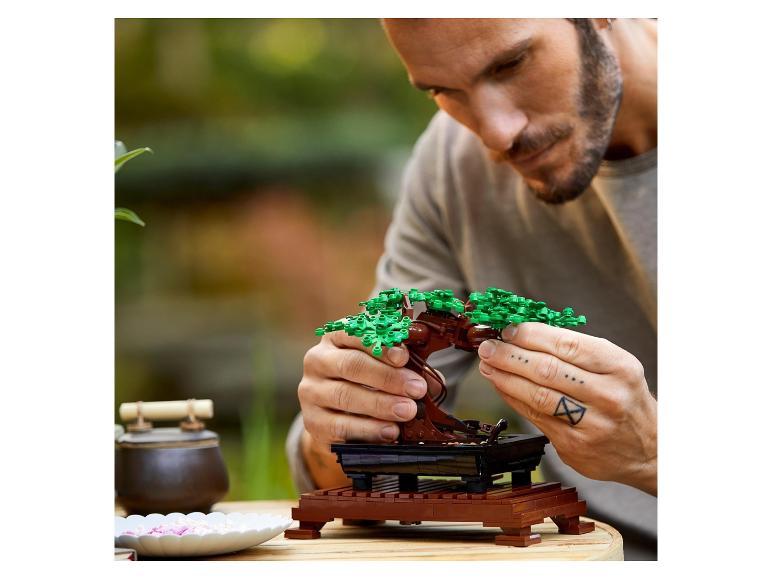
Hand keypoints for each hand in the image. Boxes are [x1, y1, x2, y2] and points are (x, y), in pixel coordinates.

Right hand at [298, 330, 427, 484]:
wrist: (336, 416)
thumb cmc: (366, 382)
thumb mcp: (384, 366)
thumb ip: (405, 367)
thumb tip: (432, 381)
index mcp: (335, 338)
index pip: (354, 333)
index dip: (380, 345)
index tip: (404, 357)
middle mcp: (317, 361)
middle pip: (351, 365)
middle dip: (388, 377)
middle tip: (416, 389)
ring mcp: (310, 392)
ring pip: (344, 396)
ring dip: (381, 405)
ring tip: (408, 411)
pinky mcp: (312, 422)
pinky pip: (340, 426)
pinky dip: (368, 430)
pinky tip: (389, 431)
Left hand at [477, 322, 656, 494]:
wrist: (650, 448)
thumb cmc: (624, 398)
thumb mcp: (614, 366)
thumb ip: (574, 350)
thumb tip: (524, 334)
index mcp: (620, 367)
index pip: (568, 345)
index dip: (532, 335)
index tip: (509, 329)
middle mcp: (609, 396)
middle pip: (548, 370)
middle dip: (510, 355)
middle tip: (488, 347)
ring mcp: (592, 424)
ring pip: (538, 395)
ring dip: (505, 377)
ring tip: (488, 365)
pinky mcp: (575, 446)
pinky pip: (535, 417)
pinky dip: (513, 398)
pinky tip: (502, 386)